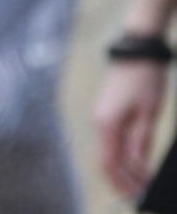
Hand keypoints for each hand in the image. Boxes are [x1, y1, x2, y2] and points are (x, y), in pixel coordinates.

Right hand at [94, 61, 167, 197]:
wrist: (136, 51)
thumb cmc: (144, 80)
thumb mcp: (149, 113)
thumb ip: (140, 141)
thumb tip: (137, 167)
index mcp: (107, 124)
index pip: (110, 163)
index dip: (123, 183)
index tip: (139, 196)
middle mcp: (99, 123)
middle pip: (106, 160)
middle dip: (122, 180)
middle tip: (140, 194)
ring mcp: (101, 117)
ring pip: (109, 152)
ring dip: (123, 170)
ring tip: (140, 182)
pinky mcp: (107, 113)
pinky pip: (111, 141)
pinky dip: (122, 156)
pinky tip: (135, 162)